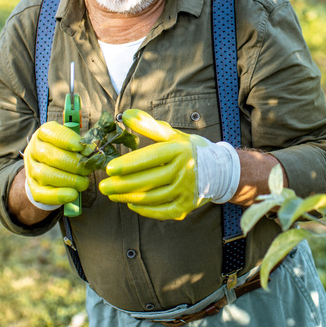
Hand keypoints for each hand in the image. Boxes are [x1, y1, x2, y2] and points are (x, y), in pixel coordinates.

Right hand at [23, 122, 91, 209]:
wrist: (48, 167)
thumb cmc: (65, 150)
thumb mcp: (71, 142)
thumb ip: (81, 145)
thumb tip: (91, 152)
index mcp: (43, 133)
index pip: (52, 132)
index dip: (68, 140)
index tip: (83, 148)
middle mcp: (34, 149)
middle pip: (50, 155)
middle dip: (73, 163)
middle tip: (88, 169)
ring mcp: (31, 168)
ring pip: (45, 174)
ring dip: (68, 180)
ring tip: (84, 182)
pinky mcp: (32, 186)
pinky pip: (41, 193)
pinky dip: (58, 195)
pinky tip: (72, 194)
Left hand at [98, 109, 239, 219]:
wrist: (222, 170)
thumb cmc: (192, 150)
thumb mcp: (174, 135)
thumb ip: (149, 126)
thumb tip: (128, 115)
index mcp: (180, 150)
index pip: (150, 158)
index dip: (129, 164)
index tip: (110, 168)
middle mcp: (184, 170)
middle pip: (148, 180)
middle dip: (122, 185)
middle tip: (103, 186)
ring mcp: (186, 190)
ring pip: (152, 197)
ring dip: (129, 197)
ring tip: (112, 195)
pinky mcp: (187, 206)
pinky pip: (162, 211)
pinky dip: (145, 209)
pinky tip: (131, 204)